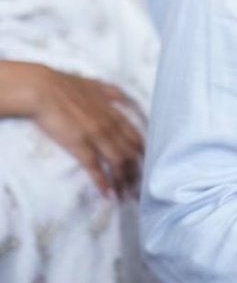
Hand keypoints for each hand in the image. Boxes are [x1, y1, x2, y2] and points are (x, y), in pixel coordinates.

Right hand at [21, 63, 143, 198]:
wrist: (43, 90)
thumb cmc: (66, 86)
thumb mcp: (97, 85)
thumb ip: (113, 94)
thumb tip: (125, 99)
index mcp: (114, 112)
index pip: (135, 137)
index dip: (142, 154)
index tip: (146, 167)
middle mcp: (110, 125)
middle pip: (130, 152)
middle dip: (137, 172)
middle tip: (140, 189)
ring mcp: (97, 136)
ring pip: (118, 162)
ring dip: (124, 181)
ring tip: (127, 197)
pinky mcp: (80, 146)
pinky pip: (96, 168)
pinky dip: (104, 183)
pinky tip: (109, 195)